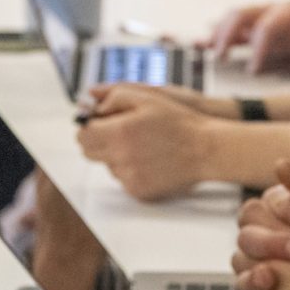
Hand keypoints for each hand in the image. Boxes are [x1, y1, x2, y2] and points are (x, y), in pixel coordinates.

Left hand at [78, 85, 220, 199]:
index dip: (89, 125)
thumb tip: (91, 107)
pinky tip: (150, 158)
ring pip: (108, 165)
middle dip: (99, 140)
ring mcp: (129, 178)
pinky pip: (123, 178)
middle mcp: (120, 158)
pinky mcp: (139, 191)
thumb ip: (113, 97)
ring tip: (143, 144)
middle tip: (119, 131)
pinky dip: (131, 169)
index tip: (99, 121)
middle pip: (90, 152)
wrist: (205, 150)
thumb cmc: (178, 121)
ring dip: (116, 154)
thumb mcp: (147, 97)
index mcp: (119, 133)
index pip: (83, 134)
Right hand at [206, 0, 289, 73]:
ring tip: (203, 47)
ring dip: (218, 32)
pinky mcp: (259, 31)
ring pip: (233, 20)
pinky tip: (202, 43)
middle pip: (241, 15)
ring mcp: (263, 20)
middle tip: (220, 56)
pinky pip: (234, 31)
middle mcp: (271, 11)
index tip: (254, 69)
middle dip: (227, 33)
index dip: (258, 46)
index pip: (266, 25)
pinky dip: (217, 35)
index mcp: (288, 10)